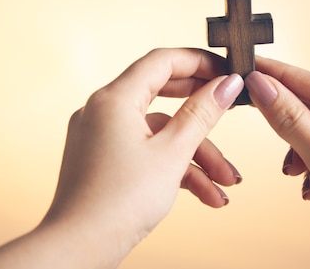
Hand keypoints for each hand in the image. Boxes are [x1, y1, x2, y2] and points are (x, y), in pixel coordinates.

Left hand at [0, 48, 243, 268]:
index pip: (162, 61)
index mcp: (115, 99)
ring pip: (161, 132)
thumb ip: (202, 113)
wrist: (79, 249)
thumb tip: (226, 83)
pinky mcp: (105, 158)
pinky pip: (147, 151)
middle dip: (202, 113)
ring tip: (226, 183)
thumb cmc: (118, 203)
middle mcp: (104, 110)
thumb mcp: (173, 153)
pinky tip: (206, 194)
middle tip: (230, 109)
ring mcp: (103, 135)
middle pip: (163, 94)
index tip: (226, 71)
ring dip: (196, 156)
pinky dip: (175, 168)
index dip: (199, 62)